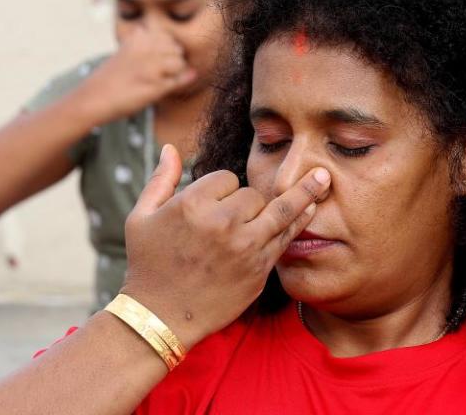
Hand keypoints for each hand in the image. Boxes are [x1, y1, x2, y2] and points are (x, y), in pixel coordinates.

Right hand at [79, 27, 194, 121]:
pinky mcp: (155, 86)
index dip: (165, 51)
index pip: (168, 38)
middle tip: (154, 74)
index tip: (152, 61)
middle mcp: (146, 49)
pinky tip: (159, 89)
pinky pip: (177, 82)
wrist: (91, 99)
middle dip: (172, 61)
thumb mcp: (124, 54)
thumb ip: (145, 47)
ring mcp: (151, 67)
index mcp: (137, 38)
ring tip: (155, 81)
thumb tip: (160, 38)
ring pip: (180, 64)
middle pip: (177, 50)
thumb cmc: (109, 79)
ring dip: (173, 74)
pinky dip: (174, 85)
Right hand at [120, 145, 330, 349]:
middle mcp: (222, 223)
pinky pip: (284, 238)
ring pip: (280, 210)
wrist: (160, 317)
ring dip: (303, 193)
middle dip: (247, 202)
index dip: (220, 190)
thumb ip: (161, 180)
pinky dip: (298, 222)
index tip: (212, 205)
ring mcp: (244, 247)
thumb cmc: (148, 264)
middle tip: (232, 219)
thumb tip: (171, 148)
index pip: (226, 179)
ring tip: (324, 177)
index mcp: (192, 205)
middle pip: (252, 194)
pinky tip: (311, 210)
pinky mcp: (259, 269)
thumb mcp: (141, 217)